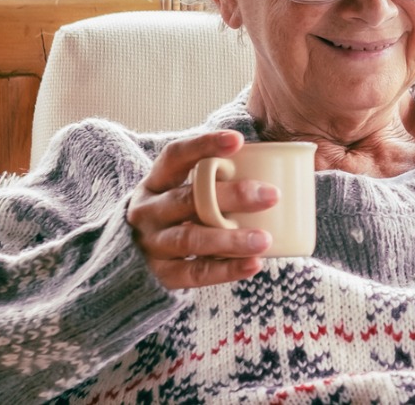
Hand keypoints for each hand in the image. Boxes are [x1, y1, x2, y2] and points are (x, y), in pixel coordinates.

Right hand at [126, 130, 277, 289]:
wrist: (132, 263)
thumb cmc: (178, 217)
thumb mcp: (183, 192)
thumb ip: (216, 181)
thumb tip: (282, 164)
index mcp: (156, 182)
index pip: (176, 156)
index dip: (204, 145)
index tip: (239, 140)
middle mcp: (148, 211)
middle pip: (188, 199)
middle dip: (232, 196)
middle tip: (273, 195)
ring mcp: (151, 244)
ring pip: (190, 239)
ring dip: (230, 239)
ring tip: (265, 239)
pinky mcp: (160, 275)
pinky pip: (195, 273)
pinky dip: (226, 270)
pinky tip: (254, 264)